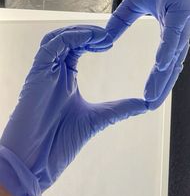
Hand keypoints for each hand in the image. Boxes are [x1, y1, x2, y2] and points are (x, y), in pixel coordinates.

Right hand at [0, 25, 146, 195]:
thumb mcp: (97, 119)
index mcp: (66, 78)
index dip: (94, 40)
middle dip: (88, 33)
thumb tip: (146, 105)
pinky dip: (70, 38)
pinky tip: (89, 40)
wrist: (37, 162)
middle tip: (109, 35)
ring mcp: (45, 72)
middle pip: (68, 38)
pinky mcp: (36, 74)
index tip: (112, 42)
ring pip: (58, 38)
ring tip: (102, 36)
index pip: (78, 48)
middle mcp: (55, 71)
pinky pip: (50, 46)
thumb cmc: (59, 142)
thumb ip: (120, 109)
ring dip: (80, 32)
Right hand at [89, 0, 189, 109]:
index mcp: (170, 30)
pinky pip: (174, 34)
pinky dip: (167, 50)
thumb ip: (120, 23)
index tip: (146, 95)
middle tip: (149, 104)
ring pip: (174, 54)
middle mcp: (180, 29)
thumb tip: (105, 39)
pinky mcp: (183, 9)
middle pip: (171, 64)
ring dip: (163, 74)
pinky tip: (160, 66)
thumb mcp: (132, 5)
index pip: (164, 60)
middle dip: (161, 85)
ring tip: (152, 94)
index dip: (156, 79)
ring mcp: (184, 21)